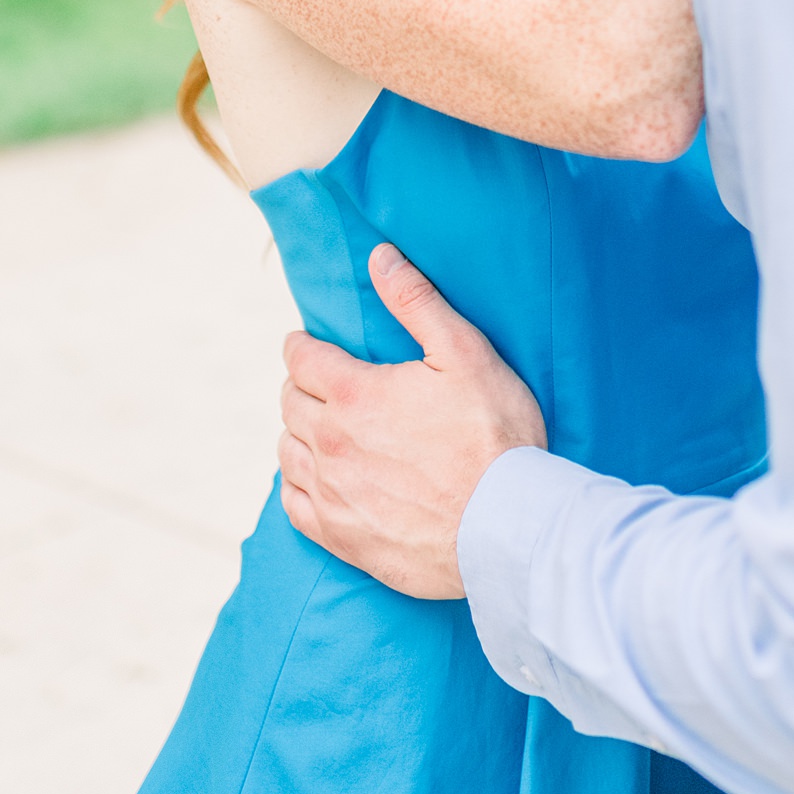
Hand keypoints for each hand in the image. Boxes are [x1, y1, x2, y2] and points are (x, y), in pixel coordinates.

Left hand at [278, 243, 545, 597]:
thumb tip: (380, 256)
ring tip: (318, 426)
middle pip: (290, 402)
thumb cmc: (494, 436)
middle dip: (301, 384)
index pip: (302, 358)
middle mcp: (332, 442)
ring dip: (297, 432)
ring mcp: (333, 494)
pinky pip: (293, 505)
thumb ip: (416, 301)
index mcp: (354, 393)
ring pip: (288, 453)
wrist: (505, 528)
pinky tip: (313, 479)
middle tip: (319, 382)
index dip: (301, 344)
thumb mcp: (465, 352)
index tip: (306, 342)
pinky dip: (296, 485)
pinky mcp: (341, 538)